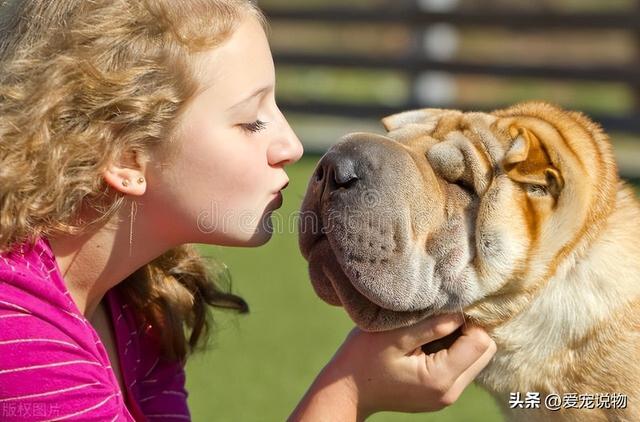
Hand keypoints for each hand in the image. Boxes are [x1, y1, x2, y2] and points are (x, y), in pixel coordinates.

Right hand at [289, 313, 495, 420]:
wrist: (345, 390)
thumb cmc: (363, 358)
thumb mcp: (394, 336)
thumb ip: (431, 326)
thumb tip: (461, 312)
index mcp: (440, 378)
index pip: (480, 342)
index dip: (468, 320)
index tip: (444, 308)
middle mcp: (449, 392)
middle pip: (485, 352)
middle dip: (469, 329)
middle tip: (440, 315)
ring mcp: (446, 396)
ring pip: (476, 359)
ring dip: (461, 340)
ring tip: (430, 328)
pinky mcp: (440, 394)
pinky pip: (461, 367)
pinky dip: (452, 350)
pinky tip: (427, 341)